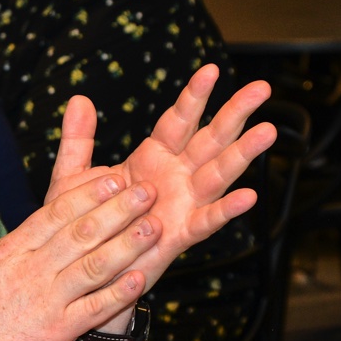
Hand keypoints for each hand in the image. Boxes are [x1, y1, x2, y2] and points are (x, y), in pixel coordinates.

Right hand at [0, 175, 161, 340]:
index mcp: (10, 251)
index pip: (54, 214)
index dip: (87, 194)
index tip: (113, 178)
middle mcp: (32, 270)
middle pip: (82, 232)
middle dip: (117, 209)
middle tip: (147, 190)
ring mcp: (46, 300)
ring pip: (94, 265)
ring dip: (127, 245)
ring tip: (154, 227)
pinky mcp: (57, 331)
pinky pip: (95, 308)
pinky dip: (119, 294)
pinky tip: (143, 280)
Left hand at [46, 65, 274, 319]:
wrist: (80, 271)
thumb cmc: (82, 224)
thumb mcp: (73, 177)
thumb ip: (78, 139)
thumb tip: (78, 98)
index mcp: (152, 158)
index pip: (178, 120)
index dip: (194, 97)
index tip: (212, 70)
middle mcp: (174, 177)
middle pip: (210, 139)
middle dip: (235, 114)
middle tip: (263, 88)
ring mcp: (181, 204)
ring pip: (217, 173)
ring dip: (243, 153)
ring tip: (267, 131)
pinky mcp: (179, 235)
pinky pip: (207, 221)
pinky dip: (226, 210)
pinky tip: (248, 196)